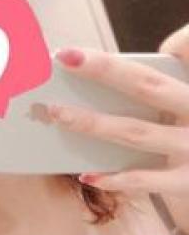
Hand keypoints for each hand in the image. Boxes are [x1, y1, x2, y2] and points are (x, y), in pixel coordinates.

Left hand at [48, 24, 188, 198]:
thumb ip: (170, 82)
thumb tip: (145, 61)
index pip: (150, 70)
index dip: (111, 61)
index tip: (71, 52)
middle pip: (144, 87)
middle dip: (101, 71)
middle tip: (62, 61)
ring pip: (135, 132)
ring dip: (93, 123)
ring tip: (58, 113)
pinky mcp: (187, 182)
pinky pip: (144, 180)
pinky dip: (114, 179)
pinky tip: (87, 175)